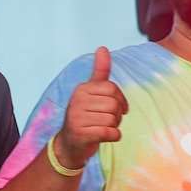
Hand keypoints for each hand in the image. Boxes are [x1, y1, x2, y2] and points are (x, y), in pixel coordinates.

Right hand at [54, 46, 127, 168]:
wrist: (70, 143)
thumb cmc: (86, 116)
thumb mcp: (92, 92)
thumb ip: (100, 72)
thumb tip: (103, 47)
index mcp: (82, 89)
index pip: (112, 89)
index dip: (120, 100)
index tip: (117, 108)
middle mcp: (77, 101)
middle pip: (114, 104)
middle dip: (116, 115)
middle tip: (106, 120)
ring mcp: (77, 117)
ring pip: (113, 119)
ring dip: (114, 126)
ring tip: (101, 128)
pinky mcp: (81, 133)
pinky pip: (111, 133)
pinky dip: (113, 136)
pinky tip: (104, 136)